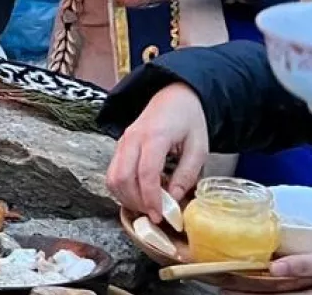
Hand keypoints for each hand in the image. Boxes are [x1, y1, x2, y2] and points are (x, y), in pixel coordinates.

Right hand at [107, 82, 210, 218]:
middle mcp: (132, 138)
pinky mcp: (119, 147)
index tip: (160, 215)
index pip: (146, 173)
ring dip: (127, 197)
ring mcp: (122, 142)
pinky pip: (113, 172)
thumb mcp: (199, 147)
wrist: (173, 97)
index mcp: (154, 136)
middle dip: (137, 201)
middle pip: (122, 177)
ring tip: (147, 206)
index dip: (151, 198)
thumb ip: (187, 174)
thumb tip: (174, 198)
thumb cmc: (189, 121)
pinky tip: (139, 194)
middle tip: (155, 214)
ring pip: (112, 177)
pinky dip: (122, 188)